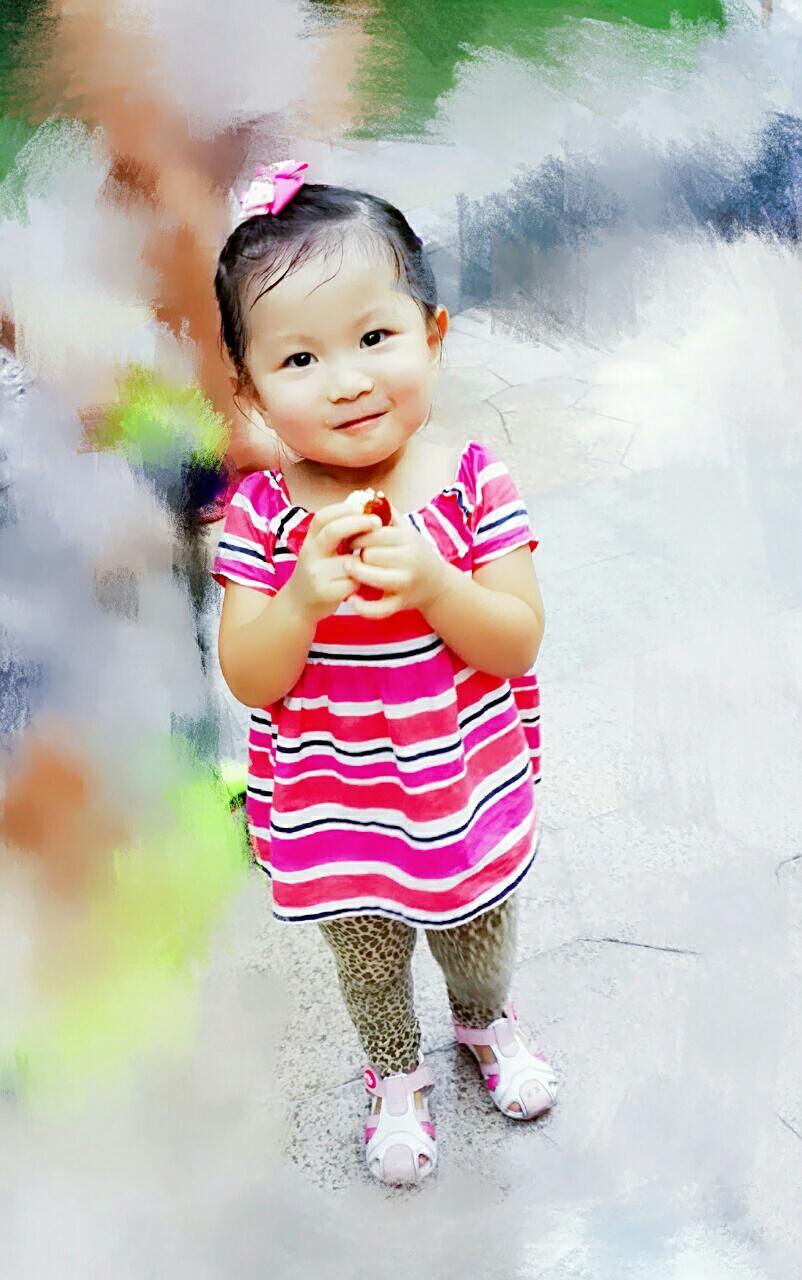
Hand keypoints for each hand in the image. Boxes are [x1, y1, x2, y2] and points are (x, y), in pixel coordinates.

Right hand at [287, 502, 381, 621]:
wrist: (299, 603)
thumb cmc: (319, 571)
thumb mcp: (320, 548)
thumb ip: (337, 532)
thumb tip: (364, 506)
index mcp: (310, 539)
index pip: (323, 517)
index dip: (344, 508)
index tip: (363, 507)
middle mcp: (310, 553)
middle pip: (333, 531)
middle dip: (359, 523)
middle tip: (377, 522)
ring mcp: (316, 573)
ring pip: (350, 560)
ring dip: (365, 559)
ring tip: (368, 560)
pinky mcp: (324, 592)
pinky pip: (352, 582)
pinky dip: (361, 581)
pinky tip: (361, 582)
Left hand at [346, 504, 447, 618]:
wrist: (436, 584)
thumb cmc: (414, 552)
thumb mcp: (406, 530)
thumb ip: (388, 513)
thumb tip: (369, 493)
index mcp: (408, 539)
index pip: (373, 533)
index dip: (357, 535)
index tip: (352, 539)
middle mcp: (409, 560)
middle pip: (369, 554)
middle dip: (356, 554)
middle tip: (353, 555)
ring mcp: (405, 583)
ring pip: (370, 577)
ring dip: (356, 575)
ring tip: (351, 571)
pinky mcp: (401, 604)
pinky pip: (378, 609)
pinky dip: (362, 607)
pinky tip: (352, 599)